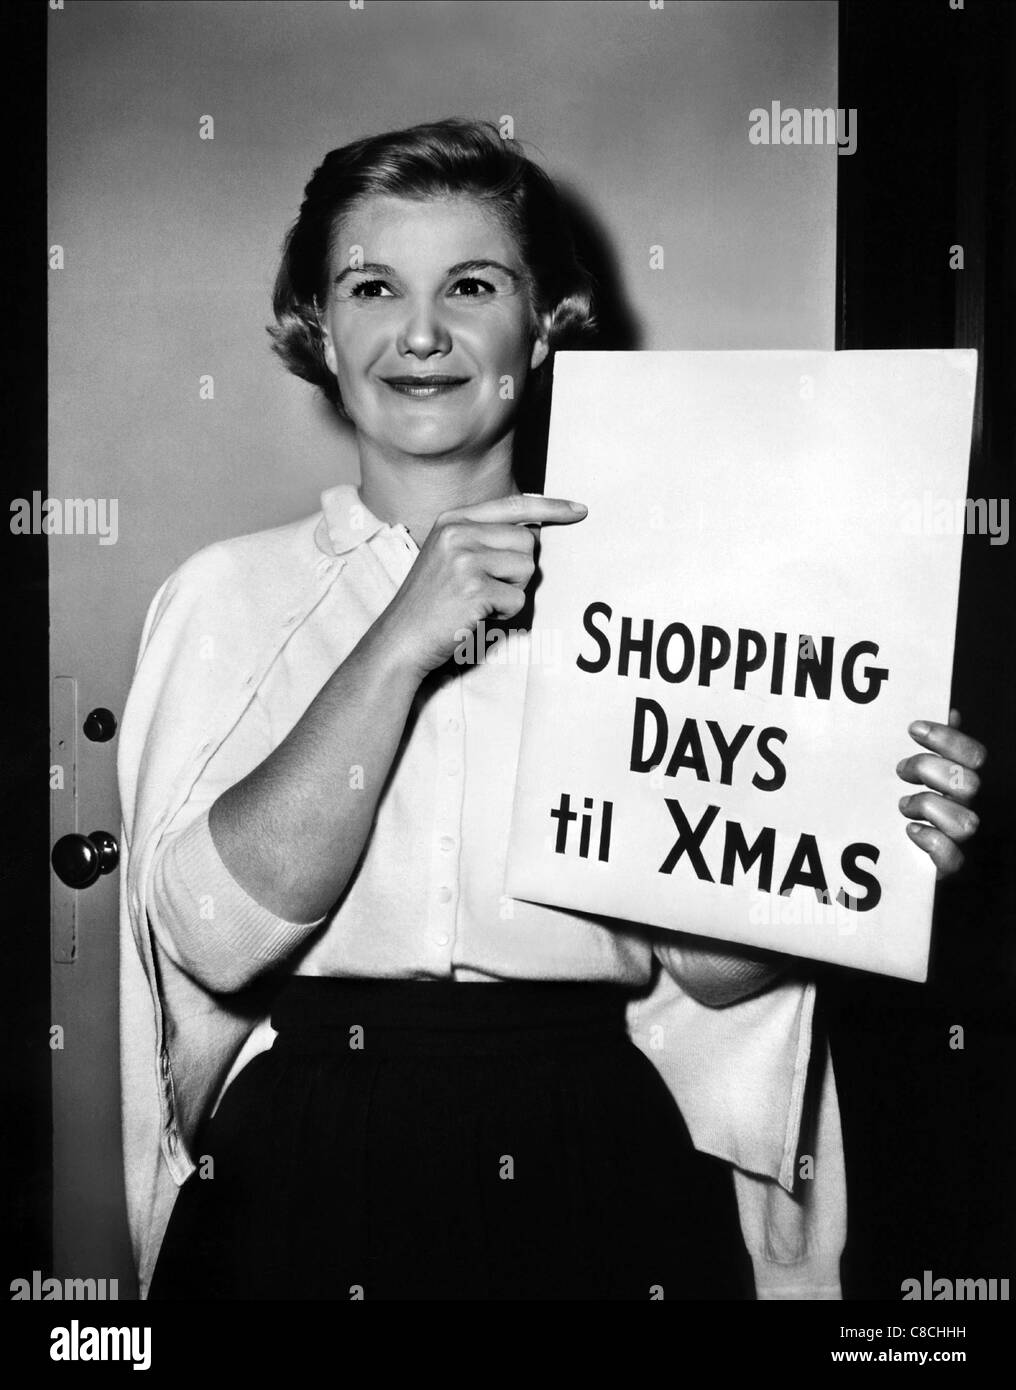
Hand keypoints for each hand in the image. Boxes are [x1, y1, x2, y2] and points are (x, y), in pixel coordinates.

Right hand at [375, 492, 586, 678]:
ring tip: (478, 602)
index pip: (513, 505)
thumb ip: (483, 538)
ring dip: (512, 592)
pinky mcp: (474, 589)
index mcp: (452, 520)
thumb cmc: (431, 604)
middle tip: (486, 588)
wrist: (400, 639)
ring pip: (527, 569)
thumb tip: (534, 532)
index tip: (578, 510)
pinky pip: (518, 599)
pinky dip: (504, 614)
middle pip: (528, 541)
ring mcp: (464, 559)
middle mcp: (458, 533)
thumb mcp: (448, 556)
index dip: (551, 507)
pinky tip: (476, 615)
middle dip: (519, 570)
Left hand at [896, 709, 985, 878]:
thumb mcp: (915, 772)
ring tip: (903, 805)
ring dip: (929, 807)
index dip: (948, 739)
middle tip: (900, 770)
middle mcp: (967, 807)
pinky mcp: (947, 866)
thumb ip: (935, 746)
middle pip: (969, 783)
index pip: (973, 755)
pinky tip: (911, 831)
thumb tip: (951, 711)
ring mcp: (960, 838)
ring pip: (965, 821)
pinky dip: (931, 841)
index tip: (913, 729)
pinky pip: (953, 857)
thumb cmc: (905, 806)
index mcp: (962, 780)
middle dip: (931, 770)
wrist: (888, 858)